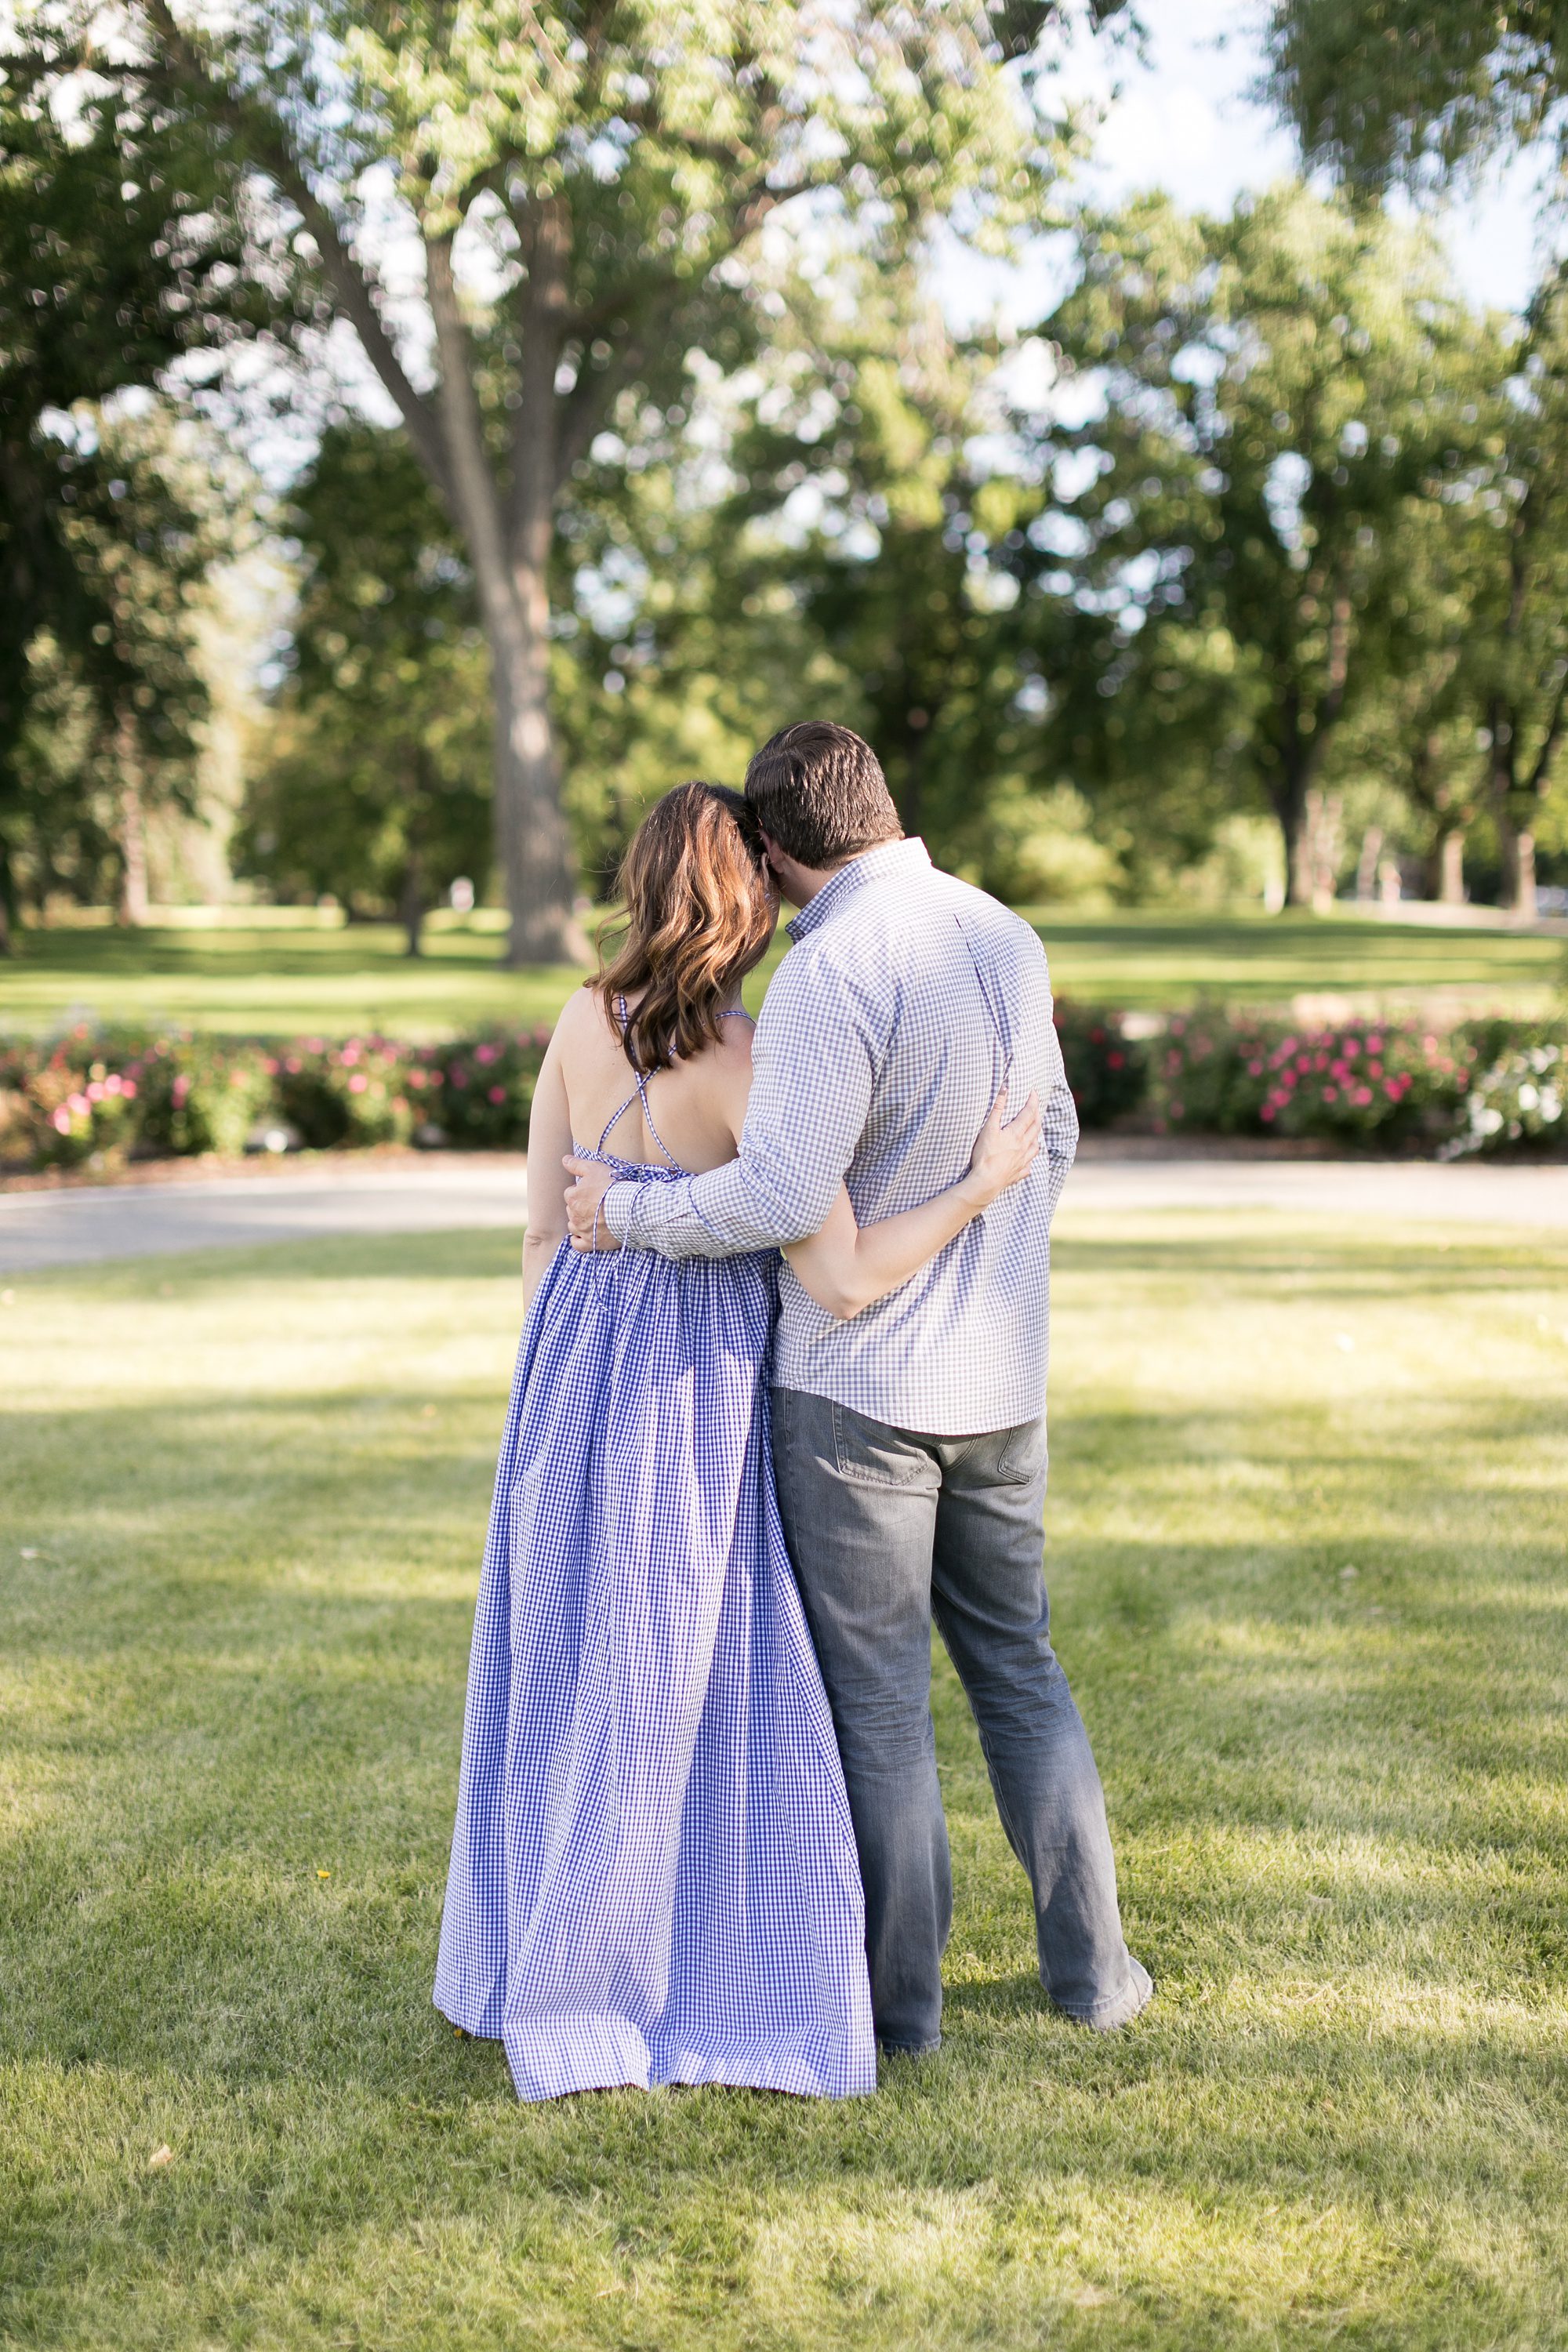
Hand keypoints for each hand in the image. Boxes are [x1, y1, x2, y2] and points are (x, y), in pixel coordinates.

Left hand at [564, 1155, 620, 1250]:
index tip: (593, 1191)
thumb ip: (577, 1164)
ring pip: (573, 1226)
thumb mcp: (594, 1168)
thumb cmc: (612, 1187)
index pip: (570, 1193)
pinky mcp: (591, 1243)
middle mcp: (573, 1215)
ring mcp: (582, 1230)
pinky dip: (578, 1240)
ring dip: (579, 1222)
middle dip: (581, 1207)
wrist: (629, 1210)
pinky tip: (584, 1235)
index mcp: (572, 1197)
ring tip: (593, 1218)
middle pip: (572, 1210)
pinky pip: (577, 1244)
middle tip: (596, 1203)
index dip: (581, 1191)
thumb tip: (564, 1159)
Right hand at [959, 1082, 1040, 1209]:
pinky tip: (1026, 1160)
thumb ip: (997, 1108)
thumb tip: (1005, 1089)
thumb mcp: (988, 1128)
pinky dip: (1029, 1160)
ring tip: (1033, 1132)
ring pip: (1035, 1146)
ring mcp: (1023, 1161)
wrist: (986, 1181)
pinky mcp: (1018, 1173)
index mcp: (1016, 1134)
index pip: (1029, 1113)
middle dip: (1037, 1115)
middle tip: (1035, 1108)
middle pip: (1035, 1128)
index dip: (1033, 1101)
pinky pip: (1028, 1165)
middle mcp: (1024, 1146)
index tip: (1034, 1093)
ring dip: (1036, 1136)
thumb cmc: (985, 1155)